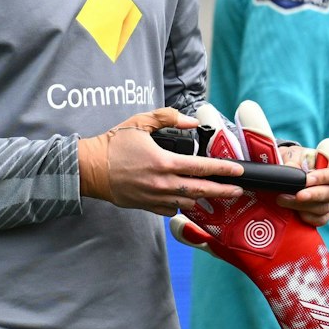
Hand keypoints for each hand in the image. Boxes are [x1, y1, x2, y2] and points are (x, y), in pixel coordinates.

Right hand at [76, 109, 243, 214]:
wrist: (90, 168)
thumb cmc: (113, 144)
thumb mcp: (140, 122)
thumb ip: (168, 117)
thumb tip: (191, 121)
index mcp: (163, 161)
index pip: (202, 167)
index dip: (223, 170)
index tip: (237, 171)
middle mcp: (162, 183)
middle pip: (201, 190)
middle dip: (222, 191)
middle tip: (237, 191)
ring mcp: (154, 197)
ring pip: (187, 202)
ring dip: (203, 200)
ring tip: (215, 197)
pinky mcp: (146, 206)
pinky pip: (170, 210)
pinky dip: (181, 206)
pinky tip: (187, 201)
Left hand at [275, 143, 328, 226]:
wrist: (295, 170)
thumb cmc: (299, 159)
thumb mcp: (296, 155)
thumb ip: (295, 161)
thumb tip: (291, 168)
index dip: (323, 178)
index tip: (306, 180)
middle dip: (311, 195)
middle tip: (296, 195)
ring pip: (324, 208)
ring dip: (302, 206)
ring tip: (284, 200)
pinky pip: (320, 219)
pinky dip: (307, 216)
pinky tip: (295, 211)